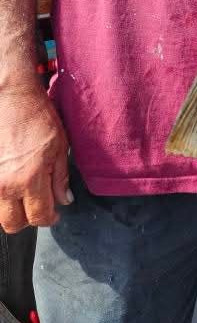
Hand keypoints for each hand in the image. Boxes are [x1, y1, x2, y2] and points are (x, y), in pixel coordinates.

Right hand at [0, 86, 71, 232]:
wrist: (11, 98)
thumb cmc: (37, 117)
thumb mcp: (60, 145)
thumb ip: (61, 177)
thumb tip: (65, 200)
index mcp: (30, 179)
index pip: (39, 217)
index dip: (50, 219)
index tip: (54, 213)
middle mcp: (6, 185)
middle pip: (13, 224)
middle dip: (28, 219)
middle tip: (38, 205)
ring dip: (12, 210)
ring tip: (23, 194)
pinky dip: (1, 197)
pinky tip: (11, 184)